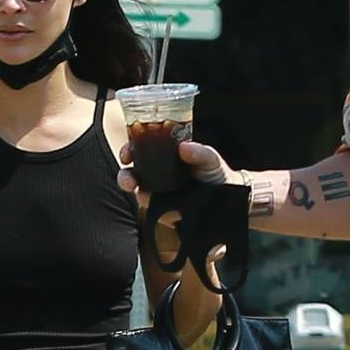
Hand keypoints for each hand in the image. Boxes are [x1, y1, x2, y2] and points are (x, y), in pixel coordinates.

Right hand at [117, 139, 241, 207]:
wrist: (224, 201)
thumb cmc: (215, 175)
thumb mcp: (211, 160)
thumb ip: (201, 153)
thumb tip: (184, 147)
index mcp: (167, 152)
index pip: (144, 142)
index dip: (132, 143)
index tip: (130, 145)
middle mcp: (157, 168)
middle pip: (133, 162)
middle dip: (125, 161)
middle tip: (127, 161)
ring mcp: (156, 187)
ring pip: (133, 181)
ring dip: (126, 180)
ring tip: (130, 182)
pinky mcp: (158, 206)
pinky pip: (144, 202)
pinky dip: (142, 200)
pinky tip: (146, 198)